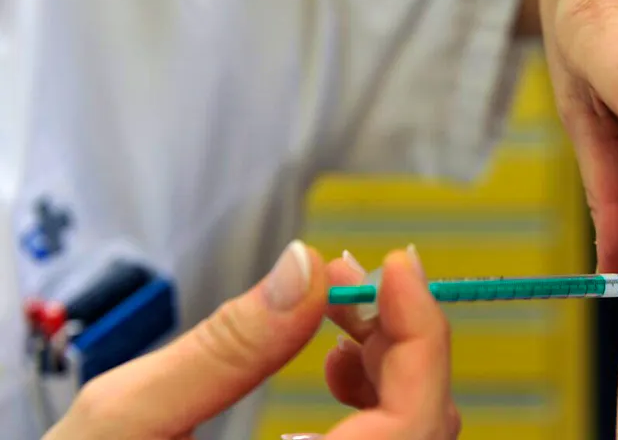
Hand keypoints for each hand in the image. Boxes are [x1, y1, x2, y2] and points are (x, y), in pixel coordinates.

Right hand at [44, 242, 456, 439]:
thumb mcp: (122, 425)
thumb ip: (222, 351)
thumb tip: (304, 272)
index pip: (410, 426)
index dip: (422, 338)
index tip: (399, 267)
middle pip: (422, 425)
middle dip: (400, 335)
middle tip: (349, 278)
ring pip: (411, 437)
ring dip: (390, 362)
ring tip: (338, 315)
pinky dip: (374, 398)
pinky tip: (338, 368)